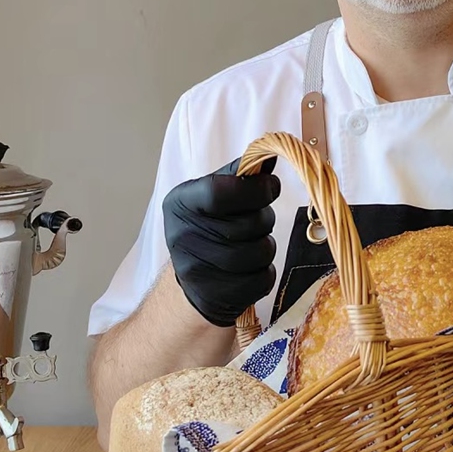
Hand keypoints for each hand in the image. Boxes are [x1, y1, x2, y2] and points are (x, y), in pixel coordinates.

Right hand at [162, 158, 280, 327]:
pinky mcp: (214, 296)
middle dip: (264, 220)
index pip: (222, 192)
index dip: (256, 189)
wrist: (192, 284)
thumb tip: (270, 155)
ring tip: (253, 245)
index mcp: (180, 203)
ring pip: (260, 252)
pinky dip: (265, 272)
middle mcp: (181, 235)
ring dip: (266, 247)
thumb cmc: (209, 229)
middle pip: (250, 223)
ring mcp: (196, 270)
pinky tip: (250, 268)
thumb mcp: (212, 196)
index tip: (271, 186)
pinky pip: (262, 279)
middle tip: (257, 222)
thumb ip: (239, 175)